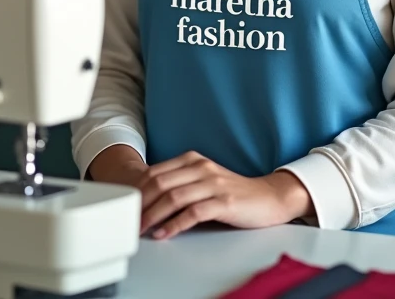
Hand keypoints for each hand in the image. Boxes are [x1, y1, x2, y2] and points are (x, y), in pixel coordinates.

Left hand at [133, 151, 314, 238]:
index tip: (125, 207)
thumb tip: (149, 200)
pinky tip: (164, 234)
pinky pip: (193, 213)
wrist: (269, 197)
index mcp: (193, 160)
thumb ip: (180, 184)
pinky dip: (174, 225)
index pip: (155, 173)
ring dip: (153, 215)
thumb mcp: (204, 181)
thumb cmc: (234, 192)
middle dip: (140, 204)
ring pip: (173, 197)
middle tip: (128, 221)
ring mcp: (213, 184)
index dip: (137, 191)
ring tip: (141, 229)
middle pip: (160, 183)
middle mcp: (201, 168)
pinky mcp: (224, 202)